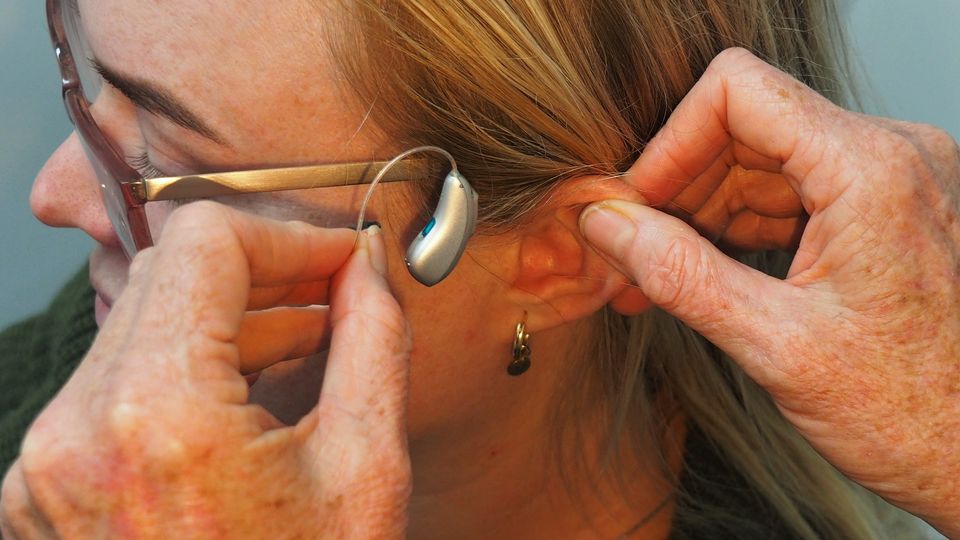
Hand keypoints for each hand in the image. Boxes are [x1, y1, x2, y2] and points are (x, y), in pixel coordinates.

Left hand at [0, 202, 411, 538]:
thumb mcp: (366, 472)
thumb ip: (373, 341)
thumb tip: (370, 267)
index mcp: (156, 416)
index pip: (205, 242)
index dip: (289, 234)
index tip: (343, 259)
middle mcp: (74, 431)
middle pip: (167, 276)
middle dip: (263, 271)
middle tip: (335, 290)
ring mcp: (45, 466)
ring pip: (141, 326)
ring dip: (228, 319)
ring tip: (308, 338)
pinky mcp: (45, 489)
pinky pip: (118, 385)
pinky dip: (188, 368)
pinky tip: (252, 389)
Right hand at [579, 48, 959, 534]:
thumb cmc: (914, 415)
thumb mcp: (778, 346)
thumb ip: (681, 275)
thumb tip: (608, 226)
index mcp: (871, 170)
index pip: (737, 92)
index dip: (669, 143)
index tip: (633, 205)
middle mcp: (890, 155)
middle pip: (745, 126)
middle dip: (678, 188)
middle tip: (630, 253)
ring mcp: (890, 179)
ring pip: (761, 159)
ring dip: (701, 213)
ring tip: (655, 277)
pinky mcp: (884, 208)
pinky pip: (791, 190)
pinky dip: (739, 227)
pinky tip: (703, 274)